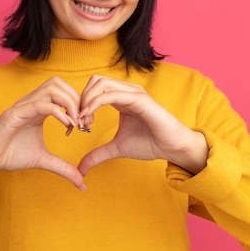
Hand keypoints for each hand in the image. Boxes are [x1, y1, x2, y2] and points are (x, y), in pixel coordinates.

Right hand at [0, 77, 85, 196]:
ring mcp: (23, 106)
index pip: (64, 91)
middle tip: (83, 123)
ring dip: (69, 103)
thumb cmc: (11, 155)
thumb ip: (64, 168)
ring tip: (75, 123)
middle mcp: (32, 102)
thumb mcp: (44, 161)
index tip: (86, 125)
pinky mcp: (14, 114)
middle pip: (60, 83)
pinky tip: (66, 125)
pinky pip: (40, 104)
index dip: (79, 105)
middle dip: (77, 100)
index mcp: (40, 108)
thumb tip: (82, 184)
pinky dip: (57, 112)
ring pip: (52, 88)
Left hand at [77, 75, 207, 175]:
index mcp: (121, 97)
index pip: (94, 88)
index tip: (77, 124)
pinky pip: (112, 94)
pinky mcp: (140, 99)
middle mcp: (127, 91)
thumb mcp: (117, 148)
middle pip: (95, 81)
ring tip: (84, 121)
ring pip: (101, 84)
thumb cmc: (149, 143)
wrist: (173, 147)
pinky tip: (90, 117)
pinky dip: (96, 103)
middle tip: (79, 121)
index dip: (81, 103)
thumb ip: (98, 154)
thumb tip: (81, 169)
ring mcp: (133, 93)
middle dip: (81, 98)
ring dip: (86, 100)